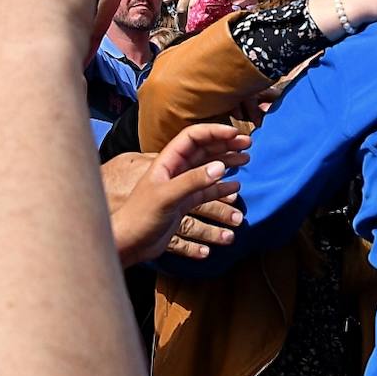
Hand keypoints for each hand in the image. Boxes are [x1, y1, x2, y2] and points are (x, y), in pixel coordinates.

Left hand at [103, 123, 250, 266]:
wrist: (129, 243)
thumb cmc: (140, 217)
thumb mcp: (166, 196)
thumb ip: (193, 181)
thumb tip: (221, 167)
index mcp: (167, 162)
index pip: (193, 137)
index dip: (214, 132)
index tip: (235, 134)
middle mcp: (175, 170)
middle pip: (204, 149)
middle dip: (226, 144)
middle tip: (247, 143)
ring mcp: (181, 186)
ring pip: (208, 168)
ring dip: (227, 161)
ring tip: (246, 159)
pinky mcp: (185, 203)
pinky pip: (208, 190)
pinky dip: (223, 187)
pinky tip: (235, 186)